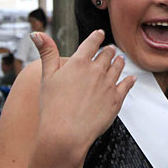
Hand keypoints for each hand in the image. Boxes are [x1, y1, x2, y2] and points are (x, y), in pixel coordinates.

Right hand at [33, 30, 135, 152]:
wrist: (66, 133)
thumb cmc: (53, 108)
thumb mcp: (46, 77)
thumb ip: (46, 53)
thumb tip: (37, 33)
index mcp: (79, 63)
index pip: (91, 43)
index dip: (96, 37)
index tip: (99, 34)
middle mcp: (97, 71)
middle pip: (107, 54)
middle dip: (108, 50)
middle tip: (110, 50)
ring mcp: (109, 84)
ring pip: (118, 67)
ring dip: (119, 61)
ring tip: (119, 60)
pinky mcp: (117, 99)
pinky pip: (127, 85)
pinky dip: (129, 80)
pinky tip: (130, 78)